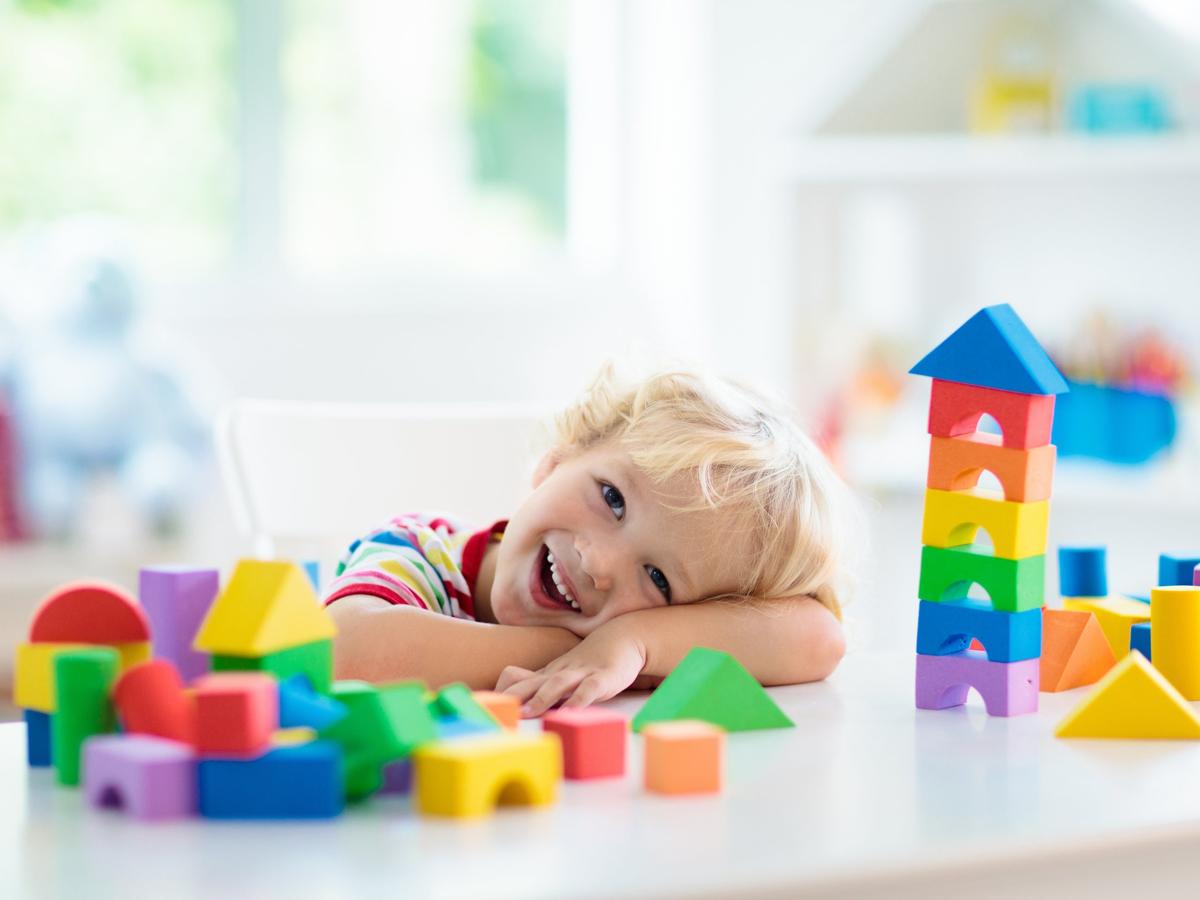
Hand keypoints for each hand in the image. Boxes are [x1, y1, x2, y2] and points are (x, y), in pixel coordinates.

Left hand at [496, 620, 646, 716]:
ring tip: (529, 713)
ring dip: (543, 697)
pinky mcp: (603, 678)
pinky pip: (590, 689)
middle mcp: (561, 672)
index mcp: (549, 674)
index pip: (521, 682)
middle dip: (515, 697)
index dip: (504, 694)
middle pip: (533, 682)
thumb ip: (541, 686)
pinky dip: (580, 700)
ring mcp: (581, 673)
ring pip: (558, 683)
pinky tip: (573, 712)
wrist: (622, 638)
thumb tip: (516, 701)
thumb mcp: (563, 674)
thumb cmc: (589, 662)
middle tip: (498, 713)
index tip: (485, 707)